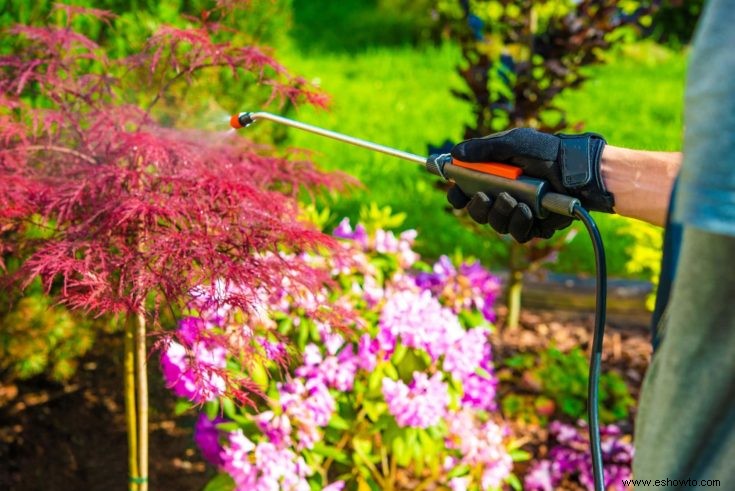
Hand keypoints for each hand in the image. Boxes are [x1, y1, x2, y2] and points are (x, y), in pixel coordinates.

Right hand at [447, 128, 613, 242]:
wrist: (577, 168)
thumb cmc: (546, 152)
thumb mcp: (513, 143)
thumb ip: (484, 148)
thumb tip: (455, 153)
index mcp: (492, 178)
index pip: (465, 192)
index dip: (457, 195)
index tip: (457, 193)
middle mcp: (502, 197)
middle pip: (477, 212)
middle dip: (477, 207)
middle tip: (483, 196)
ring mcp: (517, 213)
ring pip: (496, 224)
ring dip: (499, 212)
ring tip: (511, 199)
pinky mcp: (534, 226)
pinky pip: (518, 234)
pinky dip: (519, 222)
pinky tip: (526, 210)